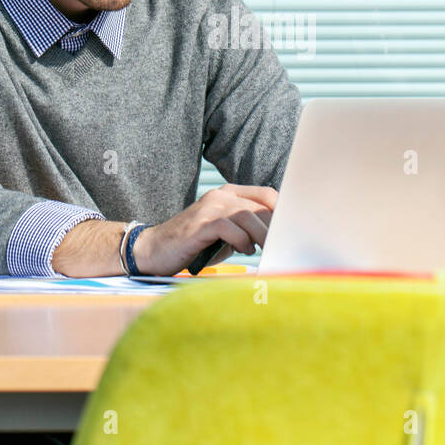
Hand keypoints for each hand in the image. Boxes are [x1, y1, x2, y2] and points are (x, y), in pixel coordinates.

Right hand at [133, 184, 277, 274]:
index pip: (267, 195)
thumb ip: (248, 230)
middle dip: (274, 228)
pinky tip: (242, 251)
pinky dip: (241, 241)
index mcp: (229, 194)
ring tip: (262, 250)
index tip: (290, 232)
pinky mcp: (200, 224)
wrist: (154, 249)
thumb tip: (278, 238)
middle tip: (280, 246)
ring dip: (261, 235)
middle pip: (260, 206)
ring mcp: (209, 208)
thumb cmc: (195, 245)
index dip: (282, 212)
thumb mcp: (226, 234)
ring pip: (247, 215)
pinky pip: (229, 228)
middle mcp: (220, 195)